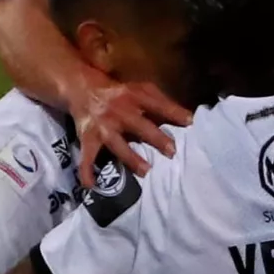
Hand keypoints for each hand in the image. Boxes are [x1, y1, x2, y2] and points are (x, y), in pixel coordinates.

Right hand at [69, 70, 193, 187]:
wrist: (83, 89)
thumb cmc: (121, 94)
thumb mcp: (141, 90)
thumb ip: (161, 103)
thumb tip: (187, 119)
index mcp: (134, 96)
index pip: (157, 104)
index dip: (173, 112)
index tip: (190, 122)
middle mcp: (118, 111)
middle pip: (139, 125)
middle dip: (156, 138)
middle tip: (172, 151)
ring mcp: (103, 126)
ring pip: (117, 144)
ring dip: (131, 158)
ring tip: (146, 171)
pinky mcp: (88, 138)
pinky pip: (86, 156)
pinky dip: (86, 171)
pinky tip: (90, 185)